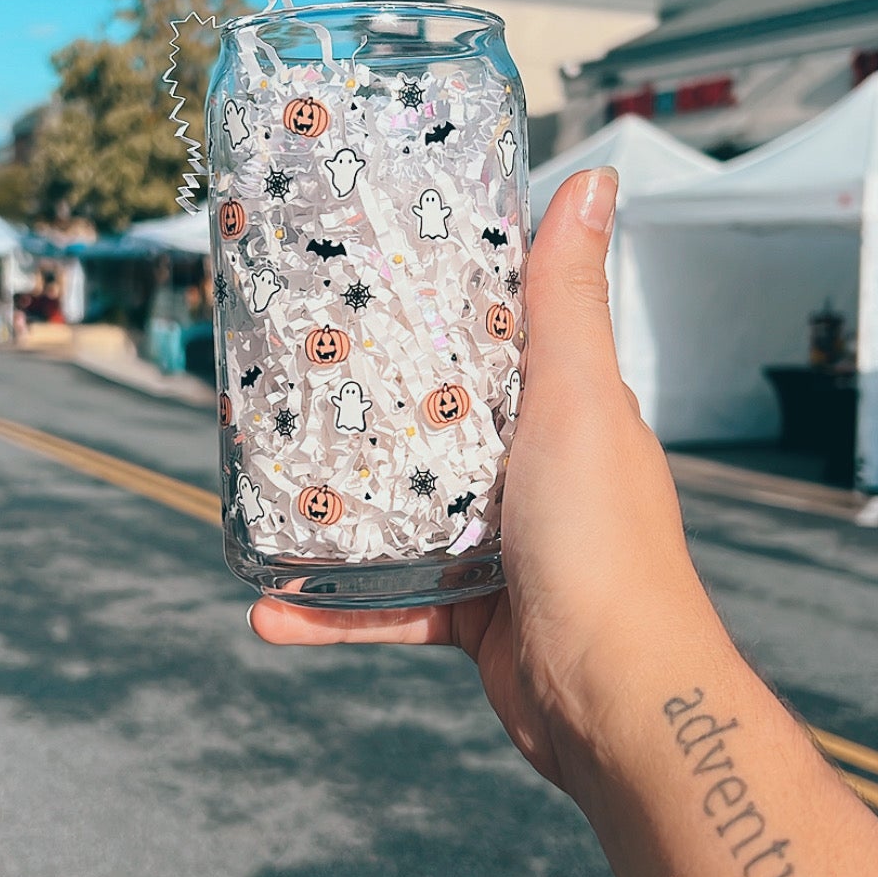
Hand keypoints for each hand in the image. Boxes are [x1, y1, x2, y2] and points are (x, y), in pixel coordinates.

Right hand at [250, 172, 719, 804]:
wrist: (616, 697)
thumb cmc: (606, 542)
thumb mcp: (578, 398)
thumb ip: (568, 299)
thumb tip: (593, 179)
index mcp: (565, 407)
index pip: (495, 335)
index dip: (435, 300)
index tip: (361, 274)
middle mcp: (536, 468)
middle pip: (435, 420)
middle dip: (363, 404)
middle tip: (284, 377)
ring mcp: (505, 542)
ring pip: (402, 512)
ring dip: (334, 510)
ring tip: (261, 489)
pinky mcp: (475, 613)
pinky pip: (389, 604)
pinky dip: (332, 612)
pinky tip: (270, 610)